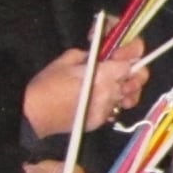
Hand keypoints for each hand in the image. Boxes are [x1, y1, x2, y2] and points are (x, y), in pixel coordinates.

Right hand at [22, 41, 146, 139]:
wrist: (34, 115)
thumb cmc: (47, 85)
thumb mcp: (66, 60)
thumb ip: (90, 55)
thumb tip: (99, 55)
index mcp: (103, 75)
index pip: (131, 61)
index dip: (128, 53)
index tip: (117, 52)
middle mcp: (111, 92)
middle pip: (138, 79)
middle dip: (133, 71)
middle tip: (119, 66)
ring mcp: (107, 108)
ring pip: (129, 95)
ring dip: (124, 87)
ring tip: (111, 83)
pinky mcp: (100, 121)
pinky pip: (114, 108)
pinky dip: (111, 101)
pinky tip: (99, 97)